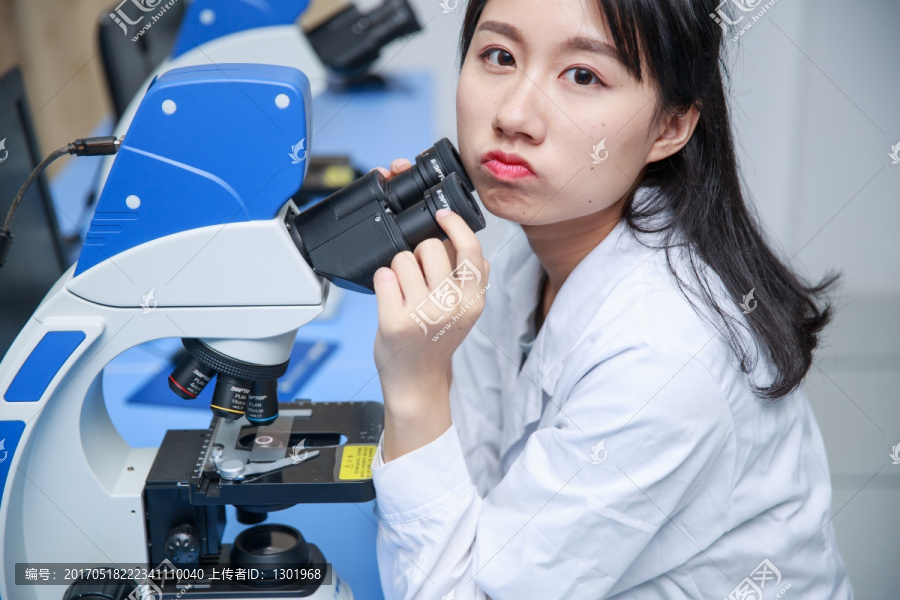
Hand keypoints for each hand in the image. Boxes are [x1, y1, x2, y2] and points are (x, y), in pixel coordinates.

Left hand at [371, 159, 490, 413]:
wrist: (417, 380)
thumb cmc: (438, 339)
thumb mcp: (467, 311)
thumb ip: (471, 277)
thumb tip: (461, 236)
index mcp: (473, 301)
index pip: (471, 249)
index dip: (455, 224)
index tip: (442, 214)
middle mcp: (450, 306)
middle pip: (430, 246)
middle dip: (419, 253)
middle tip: (418, 276)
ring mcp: (421, 313)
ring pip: (403, 258)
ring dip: (398, 268)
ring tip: (403, 291)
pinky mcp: (394, 320)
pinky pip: (383, 275)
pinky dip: (382, 281)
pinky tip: (390, 297)